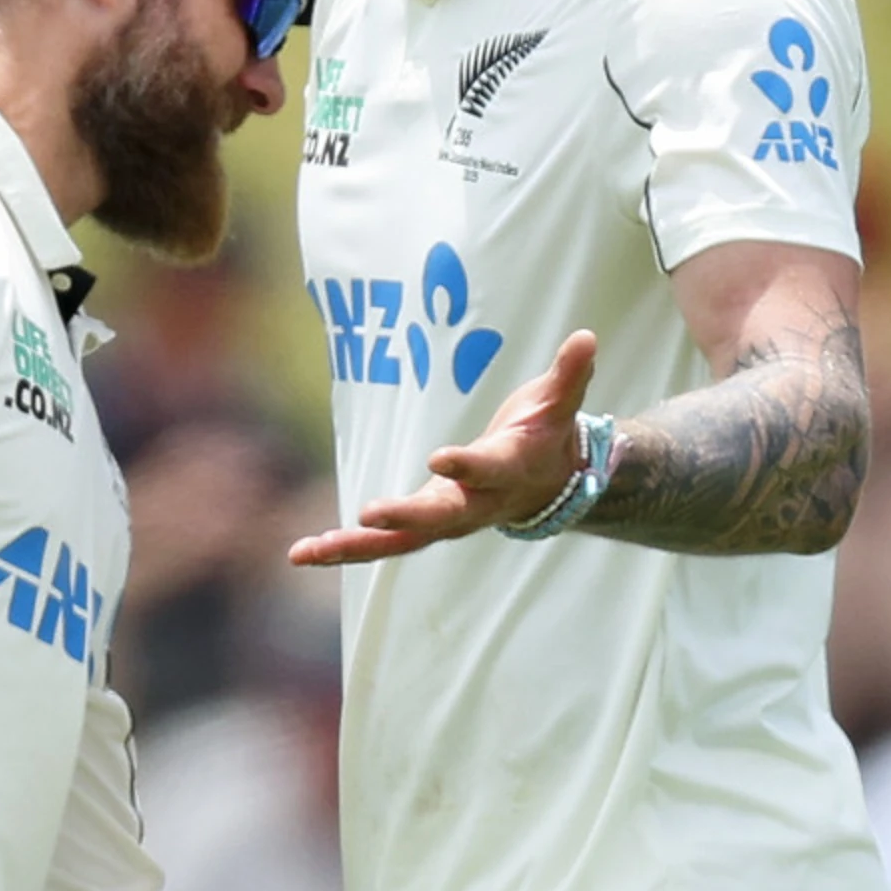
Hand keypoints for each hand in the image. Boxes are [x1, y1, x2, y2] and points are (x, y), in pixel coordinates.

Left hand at [289, 331, 596, 565]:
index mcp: (506, 472)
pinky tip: (303, 553)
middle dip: (404, 517)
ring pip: (400, 541)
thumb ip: (569, 376)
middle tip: (368, 515)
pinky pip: (381, 542)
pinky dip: (342, 549)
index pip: (485, 469)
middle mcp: (475, 505)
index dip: (466, 465)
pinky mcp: (421, 524)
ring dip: (353, 548)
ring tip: (307, 552)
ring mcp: (446, 520)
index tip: (440, 457)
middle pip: (438, 517)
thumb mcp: (558, 404)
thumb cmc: (545, 436)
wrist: (548, 487)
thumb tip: (587, 337)